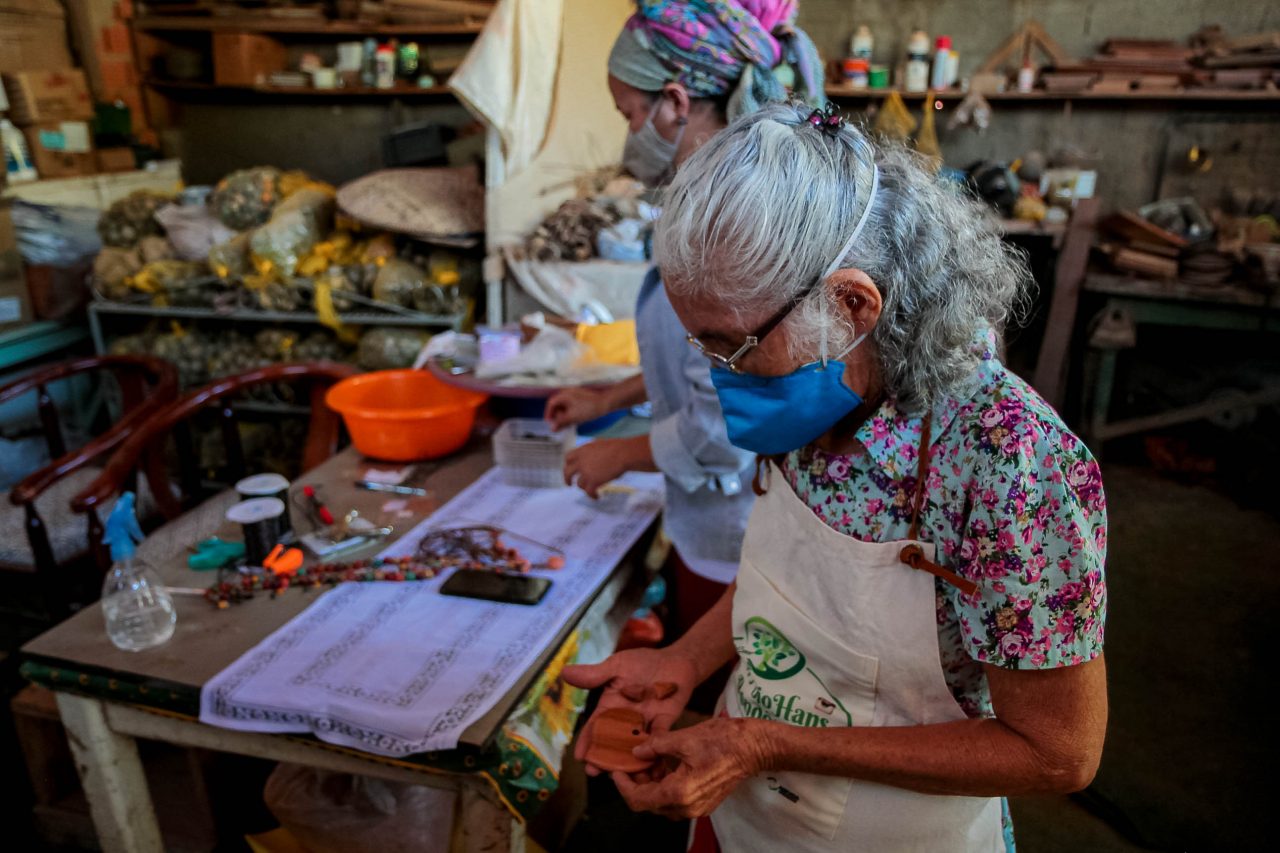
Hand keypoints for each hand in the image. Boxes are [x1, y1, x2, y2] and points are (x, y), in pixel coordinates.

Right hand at [545, 387, 608, 428]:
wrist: (606, 403)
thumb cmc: (589, 409)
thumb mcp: (573, 417)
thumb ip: (561, 423)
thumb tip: (552, 429)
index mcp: (564, 395)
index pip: (551, 403)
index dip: (548, 414)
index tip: (549, 423)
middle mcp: (568, 393)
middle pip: (557, 405)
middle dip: (557, 416)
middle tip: (559, 426)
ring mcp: (575, 395)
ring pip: (565, 406)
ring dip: (564, 415)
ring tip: (566, 425)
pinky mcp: (581, 399)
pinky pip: (572, 406)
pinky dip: (570, 413)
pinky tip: (574, 420)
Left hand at [563, 439, 629, 497]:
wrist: (623, 453)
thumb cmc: (617, 448)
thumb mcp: (599, 444)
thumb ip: (592, 451)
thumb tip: (592, 456)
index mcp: (582, 451)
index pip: (568, 458)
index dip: (568, 464)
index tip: (571, 469)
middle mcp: (581, 461)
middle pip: (567, 472)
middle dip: (567, 479)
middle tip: (569, 484)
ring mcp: (586, 472)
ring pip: (579, 484)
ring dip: (585, 488)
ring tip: (592, 491)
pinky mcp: (593, 482)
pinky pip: (589, 492)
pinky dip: (592, 496)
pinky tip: (597, 497)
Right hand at [564, 648, 698, 776]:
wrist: (674, 659)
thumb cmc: (642, 662)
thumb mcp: (615, 667)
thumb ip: (594, 674)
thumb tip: (564, 672)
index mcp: (611, 707)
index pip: (596, 727)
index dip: (587, 742)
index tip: (579, 757)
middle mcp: (627, 719)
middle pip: (613, 742)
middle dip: (603, 757)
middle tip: (594, 772)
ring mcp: (646, 722)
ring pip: (634, 744)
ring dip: (627, 759)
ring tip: (621, 774)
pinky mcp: (665, 721)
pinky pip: (660, 736)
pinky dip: (655, 746)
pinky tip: (650, 758)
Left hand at [612, 717, 768, 818]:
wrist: (754, 747)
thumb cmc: (724, 740)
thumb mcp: (684, 737)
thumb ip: (656, 746)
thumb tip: (637, 751)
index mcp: (680, 792)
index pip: (639, 800)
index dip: (623, 785)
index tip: (617, 770)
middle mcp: (687, 806)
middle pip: (649, 803)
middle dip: (637, 782)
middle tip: (633, 759)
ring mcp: (696, 807)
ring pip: (661, 801)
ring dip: (651, 782)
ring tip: (649, 757)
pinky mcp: (703, 802)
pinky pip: (675, 798)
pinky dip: (665, 783)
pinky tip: (665, 762)